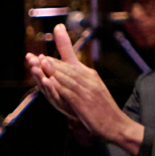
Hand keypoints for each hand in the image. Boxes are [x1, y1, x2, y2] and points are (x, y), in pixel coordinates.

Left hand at [24, 28, 140, 151]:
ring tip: (40, 62)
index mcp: (90, 75)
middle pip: (67, 68)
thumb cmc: (102, 110)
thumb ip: (81, 81)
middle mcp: (89, 80)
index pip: (73, 60)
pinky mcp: (84, 103)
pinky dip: (58, 86)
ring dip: (53, 70)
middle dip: (52, 62)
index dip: (63, 47)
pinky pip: (69, 93)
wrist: (117, 125)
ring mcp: (87, 91)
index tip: (56, 29)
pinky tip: (49, 82)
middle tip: (37, 55)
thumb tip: (70, 75)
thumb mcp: (93, 91)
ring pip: (67, 78)